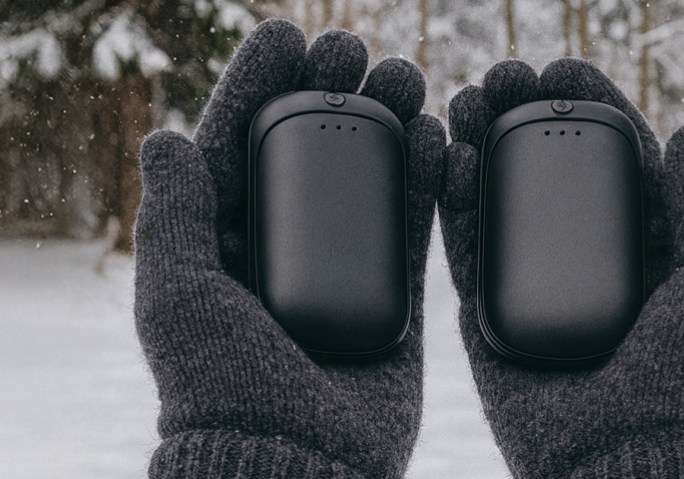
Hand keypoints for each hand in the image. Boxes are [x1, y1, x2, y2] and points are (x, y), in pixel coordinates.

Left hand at [134, 20, 443, 477]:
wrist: (297, 460)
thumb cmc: (225, 386)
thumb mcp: (182, 295)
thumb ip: (176, 216)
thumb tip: (165, 135)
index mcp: (224, 241)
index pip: (239, 144)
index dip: (259, 85)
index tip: (287, 35)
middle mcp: (283, 247)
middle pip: (308, 150)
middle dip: (329, 91)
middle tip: (355, 49)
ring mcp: (340, 268)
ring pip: (365, 178)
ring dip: (384, 123)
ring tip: (405, 76)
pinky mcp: (391, 294)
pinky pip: (412, 226)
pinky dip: (425, 180)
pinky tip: (440, 137)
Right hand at [438, 59, 683, 477]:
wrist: (627, 458)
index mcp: (645, 240)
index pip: (615, 155)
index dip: (590, 106)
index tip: (563, 68)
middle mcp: (587, 254)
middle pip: (552, 167)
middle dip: (528, 114)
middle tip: (504, 77)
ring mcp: (534, 280)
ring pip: (503, 197)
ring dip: (484, 144)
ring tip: (467, 100)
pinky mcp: (488, 310)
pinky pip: (465, 247)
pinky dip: (453, 201)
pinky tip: (447, 159)